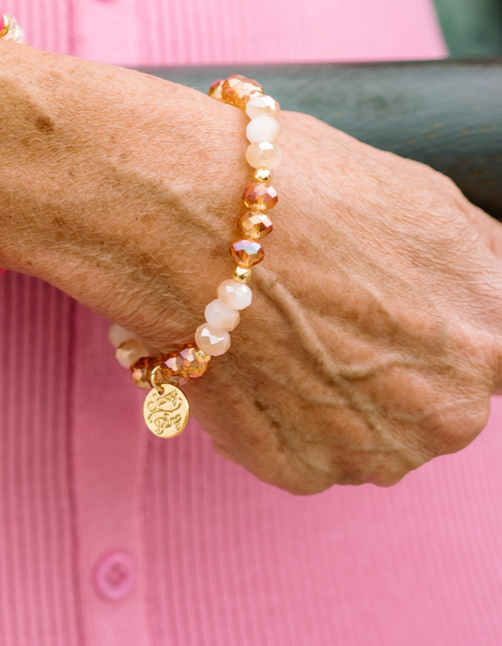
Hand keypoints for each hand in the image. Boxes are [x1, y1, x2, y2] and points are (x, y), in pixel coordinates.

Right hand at [0, 45, 501, 493]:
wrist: (184, 210)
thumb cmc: (290, 186)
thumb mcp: (420, 195)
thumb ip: (471, 255)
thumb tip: (483, 274)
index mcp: (489, 332)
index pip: (482, 348)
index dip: (423, 318)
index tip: (384, 306)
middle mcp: (448, 409)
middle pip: (429, 398)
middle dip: (385, 360)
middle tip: (322, 308)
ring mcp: (369, 451)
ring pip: (366, 432)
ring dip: (330, 394)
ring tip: (275, 328)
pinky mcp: (294, 470)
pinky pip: (306, 455)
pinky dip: (276, 414)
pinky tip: (248, 357)